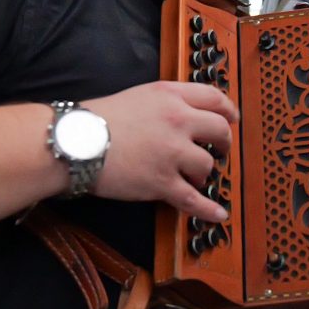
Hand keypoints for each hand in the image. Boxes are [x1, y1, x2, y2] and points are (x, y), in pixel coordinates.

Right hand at [86, 81, 238, 222]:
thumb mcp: (140, 95)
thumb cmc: (100, 119)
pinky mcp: (162, 182)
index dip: (228, 110)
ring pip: (207, 165)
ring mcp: (173, 153)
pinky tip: (219, 213)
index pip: (214, 98)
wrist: (76, 142)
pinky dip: (209, 208)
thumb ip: (167, 102)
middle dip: (224, 142)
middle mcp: (179, 121)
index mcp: (172, 96)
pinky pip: (194, 199)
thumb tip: (186, 114)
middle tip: (221, 150)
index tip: (232, 119)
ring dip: (205, 173)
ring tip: (195, 177)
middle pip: (219, 130)